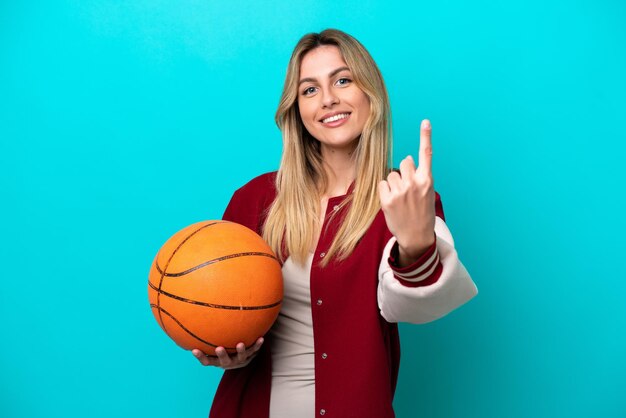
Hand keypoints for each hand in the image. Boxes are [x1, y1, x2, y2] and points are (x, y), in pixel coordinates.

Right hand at [191, 337, 263, 369]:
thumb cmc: (222, 347)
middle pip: (223, 361)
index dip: (200, 357)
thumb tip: (189, 321)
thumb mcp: (213, 346)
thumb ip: (205, 337)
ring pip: (241, 357)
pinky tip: (261, 338)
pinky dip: (257, 345)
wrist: (241, 359)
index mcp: (217, 361)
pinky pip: (254, 351)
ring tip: (240, 344)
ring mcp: (239, 360)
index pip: (206, 361)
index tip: (194, 350)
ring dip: (241, 351)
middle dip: (222, 355)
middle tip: (219, 348)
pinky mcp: (250, 356)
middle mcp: (228, 363)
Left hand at [378, 119, 435, 264]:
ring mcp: (400, 191)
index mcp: (427, 181)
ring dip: (394, 182)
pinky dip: (385, 191)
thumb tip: (406, 160)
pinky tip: (392, 202)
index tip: (425, 121)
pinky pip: (382, 184)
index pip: (426, 154)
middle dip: (404, 171)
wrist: (416, 236)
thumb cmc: (421, 213)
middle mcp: (414, 183)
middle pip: (404, 162)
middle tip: (407, 188)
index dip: (425, 136)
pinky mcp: (387, 199)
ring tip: (400, 198)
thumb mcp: (427, 193)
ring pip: (391, 173)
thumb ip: (418, 176)